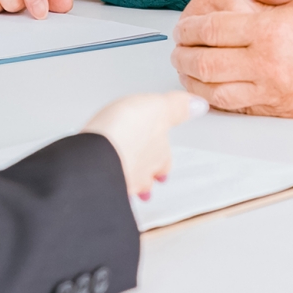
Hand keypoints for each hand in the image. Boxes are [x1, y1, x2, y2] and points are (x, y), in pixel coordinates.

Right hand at [81, 91, 207, 198]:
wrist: (94, 155)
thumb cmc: (124, 131)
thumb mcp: (156, 106)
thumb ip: (176, 107)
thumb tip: (199, 105)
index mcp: (157, 152)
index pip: (164, 159)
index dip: (162, 161)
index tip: (163, 167)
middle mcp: (141, 171)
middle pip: (147, 176)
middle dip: (146, 176)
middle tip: (145, 178)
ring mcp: (120, 181)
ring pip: (128, 184)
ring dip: (128, 182)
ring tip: (124, 181)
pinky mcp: (96, 184)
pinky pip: (104, 187)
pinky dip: (104, 184)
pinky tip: (98, 181)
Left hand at [171, 0, 292, 117]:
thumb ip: (269, 3)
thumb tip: (244, 0)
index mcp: (270, 30)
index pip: (212, 29)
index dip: (190, 28)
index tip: (182, 27)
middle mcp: (266, 63)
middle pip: (205, 62)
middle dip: (184, 55)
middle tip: (177, 49)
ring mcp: (273, 91)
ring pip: (216, 92)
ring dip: (195, 81)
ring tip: (188, 70)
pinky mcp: (282, 111)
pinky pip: (240, 108)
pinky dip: (220, 99)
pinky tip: (213, 90)